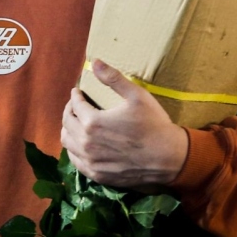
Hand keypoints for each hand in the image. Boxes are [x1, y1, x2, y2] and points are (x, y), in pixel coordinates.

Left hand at [60, 59, 188, 188]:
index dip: (75, 96)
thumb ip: (113, 78)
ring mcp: (91, 161)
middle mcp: (86, 143)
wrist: (169, 158)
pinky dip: (74, 150)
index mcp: (92, 122)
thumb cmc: (154, 125)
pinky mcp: (97, 175)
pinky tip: (81, 145)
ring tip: (76, 123)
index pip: (74, 105)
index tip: (77, 92)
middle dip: (69, 111)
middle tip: (75, 106)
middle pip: (66, 123)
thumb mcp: (137, 96)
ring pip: (67, 143)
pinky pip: (76, 162)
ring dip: (68, 130)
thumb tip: (94, 61)